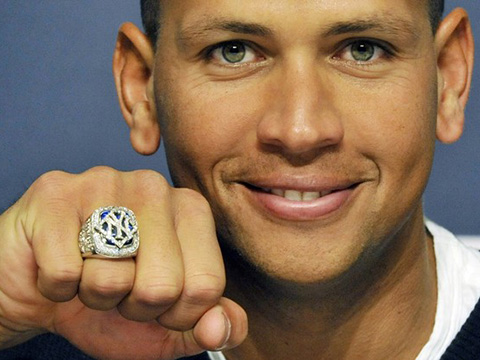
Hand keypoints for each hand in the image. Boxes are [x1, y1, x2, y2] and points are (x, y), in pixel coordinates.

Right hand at [0, 167, 246, 358]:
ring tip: (90, 270)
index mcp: (192, 210)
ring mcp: (104, 182)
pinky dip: (57, 287)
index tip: (157, 301)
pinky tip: (62, 263)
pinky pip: (64, 272)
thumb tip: (220, 328)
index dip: (177, 314)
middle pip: (162, 285)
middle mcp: (154, 186)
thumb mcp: (168, 321)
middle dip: (135, 306)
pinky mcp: (55, 192)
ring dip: (95, 295)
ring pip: (112, 279)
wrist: (45, 284)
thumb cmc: (111, 295)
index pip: (206, 286)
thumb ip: (208, 323)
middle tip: (120, 286)